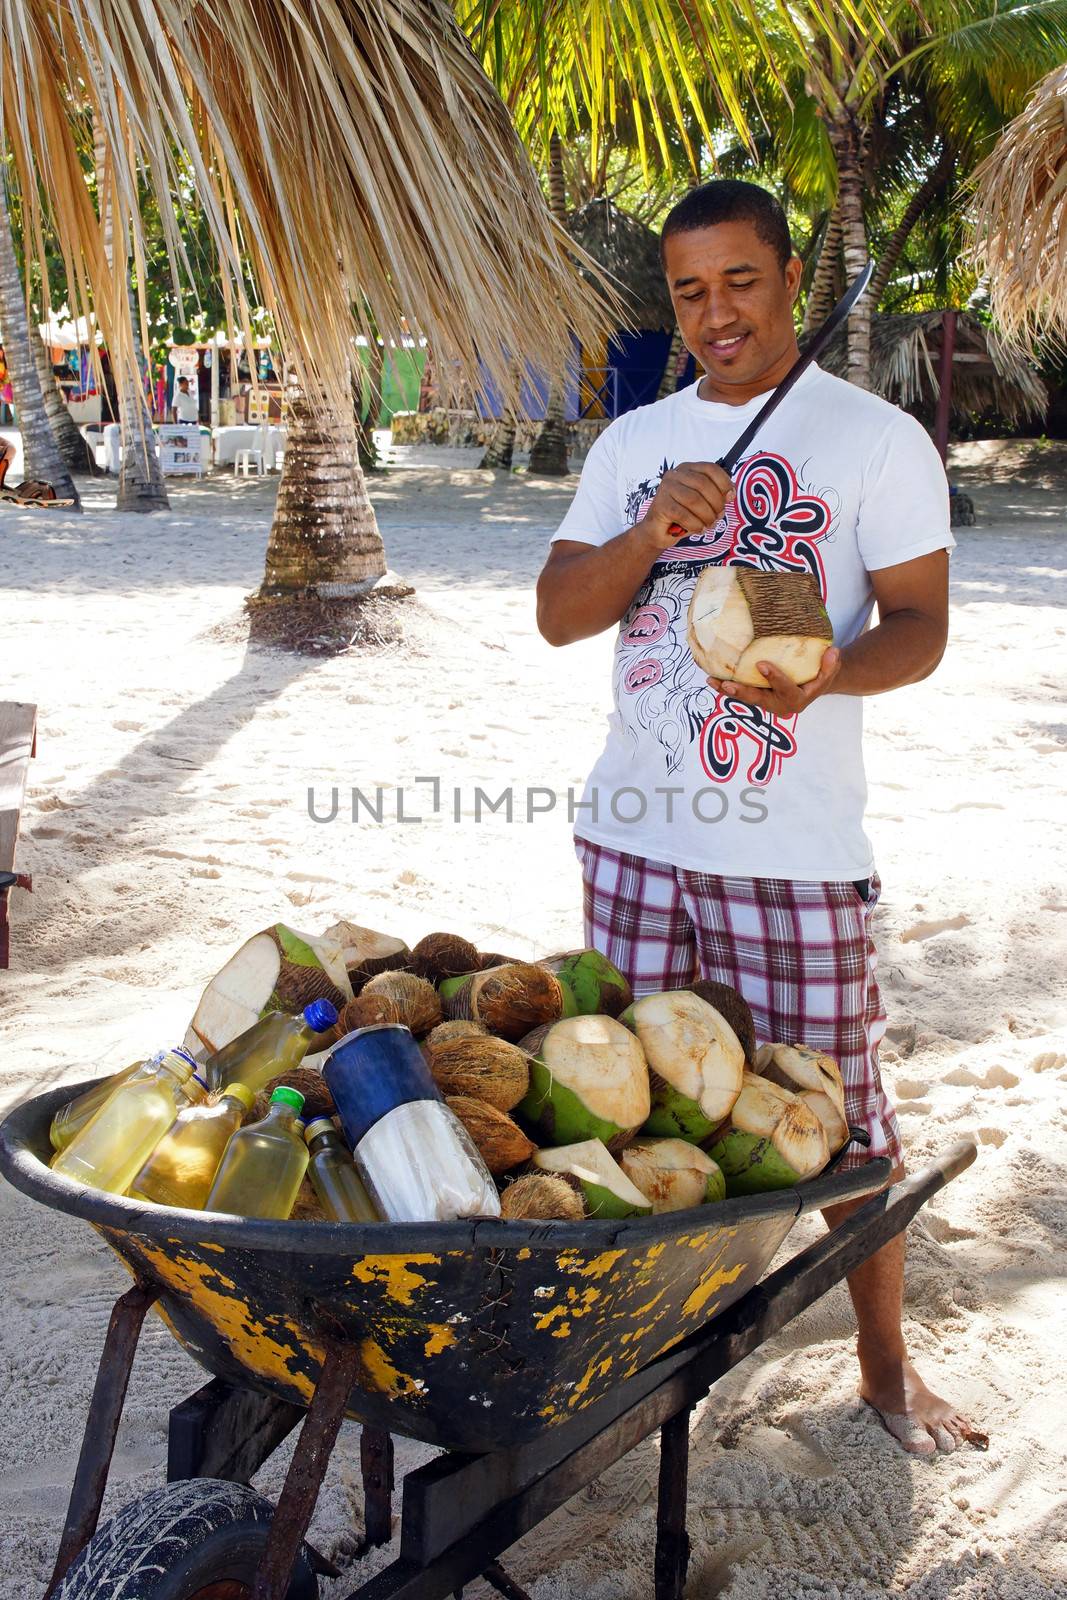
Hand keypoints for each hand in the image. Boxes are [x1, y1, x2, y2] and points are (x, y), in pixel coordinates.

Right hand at [640, 461, 732, 549]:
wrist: (657, 531)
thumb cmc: (682, 515)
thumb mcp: (702, 502)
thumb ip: (715, 494)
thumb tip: (730, 494)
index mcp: (687, 469)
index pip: (710, 469)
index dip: (724, 482)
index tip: (730, 497)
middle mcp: (675, 475)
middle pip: (703, 484)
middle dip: (716, 503)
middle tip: (717, 516)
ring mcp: (666, 488)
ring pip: (694, 500)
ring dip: (706, 516)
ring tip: (708, 524)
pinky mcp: (661, 505)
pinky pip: (684, 514)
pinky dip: (695, 524)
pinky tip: (698, 529)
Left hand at [707, 645, 841, 714]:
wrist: (813, 685)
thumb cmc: (820, 675)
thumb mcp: (830, 670)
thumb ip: (830, 664)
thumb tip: (832, 652)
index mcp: (797, 700)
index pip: (786, 691)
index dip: (774, 679)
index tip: (762, 664)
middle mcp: (779, 706)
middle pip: (759, 700)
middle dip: (743, 693)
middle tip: (729, 683)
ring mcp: (766, 703)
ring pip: (746, 699)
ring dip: (728, 691)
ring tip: (712, 681)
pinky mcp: (757, 698)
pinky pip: (741, 694)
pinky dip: (726, 687)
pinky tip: (712, 678)